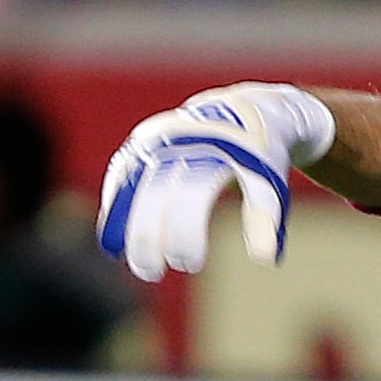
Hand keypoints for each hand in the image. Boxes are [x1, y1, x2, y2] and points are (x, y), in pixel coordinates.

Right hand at [96, 82, 334, 281]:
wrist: (247, 108)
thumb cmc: (261, 155)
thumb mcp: (268, 181)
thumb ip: (264, 218)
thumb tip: (267, 260)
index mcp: (216, 148)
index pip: (194, 196)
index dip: (187, 232)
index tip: (189, 265)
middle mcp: (183, 138)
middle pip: (158, 192)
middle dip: (150, 234)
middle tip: (150, 272)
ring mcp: (160, 136)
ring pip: (133, 180)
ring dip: (123, 219)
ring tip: (118, 254)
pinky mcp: (146, 138)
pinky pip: (123, 170)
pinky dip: (115, 199)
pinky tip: (111, 228)